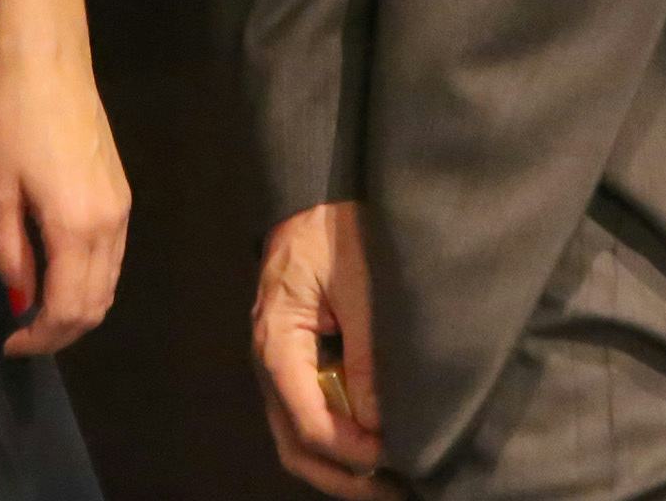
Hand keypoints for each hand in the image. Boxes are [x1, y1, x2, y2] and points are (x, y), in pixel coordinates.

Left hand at [0, 46, 129, 356]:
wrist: (51, 64)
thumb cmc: (12, 121)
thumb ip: (9, 250)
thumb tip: (20, 295)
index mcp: (76, 227)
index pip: (68, 308)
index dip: (41, 337)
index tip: (10, 344)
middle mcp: (109, 226)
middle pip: (96, 305)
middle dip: (61, 331)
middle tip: (23, 334)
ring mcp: (122, 210)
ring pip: (109, 284)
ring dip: (78, 309)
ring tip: (37, 310)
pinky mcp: (122, 195)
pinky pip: (112, 258)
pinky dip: (89, 281)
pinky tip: (58, 274)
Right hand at [250, 200, 389, 496]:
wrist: (315, 195)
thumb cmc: (336, 231)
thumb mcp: (360, 288)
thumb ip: (368, 356)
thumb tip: (379, 422)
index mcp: (276, 342)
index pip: (307, 421)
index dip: (352, 450)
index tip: (396, 455)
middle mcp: (269, 361)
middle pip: (294, 444)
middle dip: (340, 475)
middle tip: (390, 489)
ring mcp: (281, 363)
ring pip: (298, 435)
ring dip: (339, 463)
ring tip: (386, 477)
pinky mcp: (297, 359)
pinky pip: (311, 412)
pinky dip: (340, 438)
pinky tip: (374, 443)